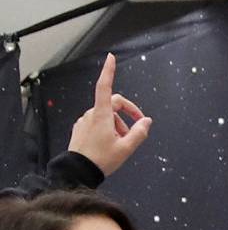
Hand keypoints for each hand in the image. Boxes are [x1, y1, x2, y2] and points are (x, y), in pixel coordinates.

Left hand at [68, 53, 150, 176]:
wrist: (78, 171)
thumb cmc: (102, 159)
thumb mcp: (126, 148)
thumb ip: (139, 133)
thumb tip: (147, 121)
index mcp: (102, 115)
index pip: (105, 87)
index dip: (108, 71)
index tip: (111, 58)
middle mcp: (91, 114)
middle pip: (113, 103)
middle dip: (127, 113)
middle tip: (138, 128)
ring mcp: (84, 121)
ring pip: (106, 115)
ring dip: (118, 125)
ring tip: (123, 142)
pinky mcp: (80, 129)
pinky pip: (96, 123)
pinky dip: (108, 129)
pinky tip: (110, 144)